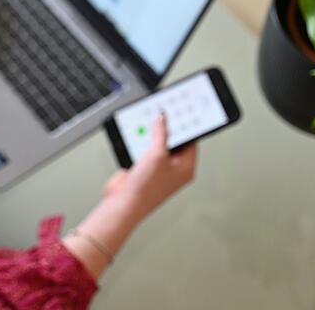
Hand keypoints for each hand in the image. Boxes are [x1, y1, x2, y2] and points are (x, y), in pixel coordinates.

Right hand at [62, 114, 195, 280]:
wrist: (123, 203)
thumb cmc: (146, 189)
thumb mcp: (157, 154)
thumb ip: (160, 133)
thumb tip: (162, 119)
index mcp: (185, 168)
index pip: (191, 141)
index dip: (186, 125)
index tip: (181, 112)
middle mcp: (174, 170)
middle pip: (174, 142)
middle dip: (167, 129)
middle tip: (163, 113)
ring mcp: (158, 170)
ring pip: (157, 145)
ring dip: (152, 135)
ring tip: (149, 122)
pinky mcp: (143, 170)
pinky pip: (144, 151)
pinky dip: (141, 142)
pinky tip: (137, 136)